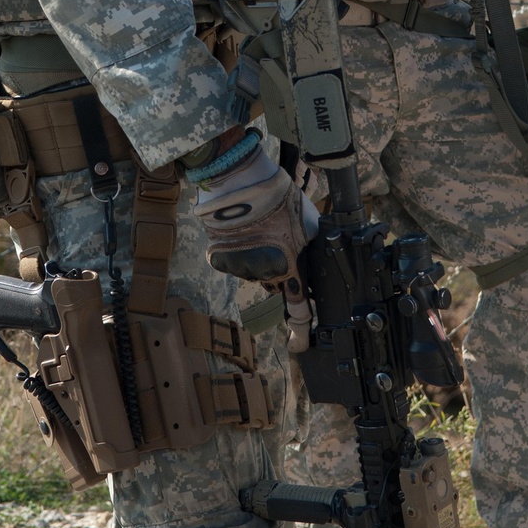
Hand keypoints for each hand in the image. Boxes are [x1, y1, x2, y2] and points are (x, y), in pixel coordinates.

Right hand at [194, 144, 319, 351]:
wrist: (240, 180)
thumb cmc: (279, 198)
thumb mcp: (309, 224)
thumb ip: (308, 250)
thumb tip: (306, 261)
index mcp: (288, 267)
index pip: (297, 308)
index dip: (300, 332)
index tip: (299, 346)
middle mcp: (262, 274)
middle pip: (275, 283)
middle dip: (279, 271)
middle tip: (279, 242)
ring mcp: (238, 268)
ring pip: (253, 272)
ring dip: (258, 258)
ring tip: (260, 228)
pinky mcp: (218, 258)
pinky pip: (234, 262)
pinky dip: (238, 251)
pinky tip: (242, 230)